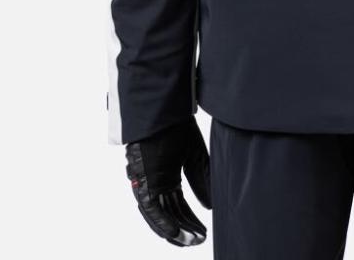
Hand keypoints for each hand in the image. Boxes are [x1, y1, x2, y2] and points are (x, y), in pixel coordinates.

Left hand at [125, 118, 211, 246]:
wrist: (163, 111)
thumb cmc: (176, 127)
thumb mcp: (195, 156)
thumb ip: (202, 180)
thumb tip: (210, 206)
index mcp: (167, 176)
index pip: (178, 205)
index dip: (191, 219)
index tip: (203, 231)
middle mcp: (156, 184)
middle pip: (170, 214)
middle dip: (185, 229)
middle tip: (200, 240)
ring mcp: (148, 184)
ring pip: (159, 216)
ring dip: (175, 231)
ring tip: (191, 241)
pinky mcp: (143, 182)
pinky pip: (151, 209)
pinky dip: (162, 223)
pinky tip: (174, 235)